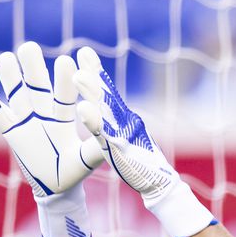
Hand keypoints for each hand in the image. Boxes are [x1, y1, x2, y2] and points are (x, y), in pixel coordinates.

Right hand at [0, 42, 102, 236]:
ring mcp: (26, 118)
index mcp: (64, 114)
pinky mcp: (11, 131)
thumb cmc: (74, 171)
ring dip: (9, 75)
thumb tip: (110, 136)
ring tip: (6, 59)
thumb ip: (95, 148)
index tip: (66, 61)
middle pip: (36, 82)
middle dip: (32, 65)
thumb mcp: (86, 160)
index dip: (65, 77)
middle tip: (29, 49)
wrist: (55, 188)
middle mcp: (44, 110)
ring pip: (15, 91)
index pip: (65, 91)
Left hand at [74, 48, 215, 236]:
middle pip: (108, 93)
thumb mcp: (126, 137)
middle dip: (95, 73)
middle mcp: (125, 121)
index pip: (109, 91)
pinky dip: (94, 121)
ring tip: (77, 75)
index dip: (97, 71)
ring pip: (106, 110)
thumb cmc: (141, 162)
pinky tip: (83, 109)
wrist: (158, 184)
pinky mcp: (119, 150)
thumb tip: (105, 107)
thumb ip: (116, 122)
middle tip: (83, 52)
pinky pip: (104, 134)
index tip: (85, 52)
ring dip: (92, 92)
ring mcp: (123, 134)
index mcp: (123, 118)